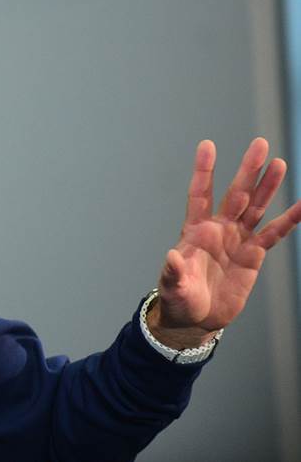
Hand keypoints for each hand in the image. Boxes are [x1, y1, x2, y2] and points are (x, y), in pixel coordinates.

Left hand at [149, 138, 300, 347]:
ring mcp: (237, 239)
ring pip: (256, 207)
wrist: (197, 317)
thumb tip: (172, 257)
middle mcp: (217, 229)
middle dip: (247, 170)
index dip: (204, 171)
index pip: (199, 194)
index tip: (208, 145)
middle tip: (260, 144)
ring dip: (267, 187)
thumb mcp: (172, 286)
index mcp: (195, 230)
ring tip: (278, 164)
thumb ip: (173, 272)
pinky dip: (289, 220)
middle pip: (235, 194)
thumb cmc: (179, 298)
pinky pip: (274, 233)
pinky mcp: (253, 254)